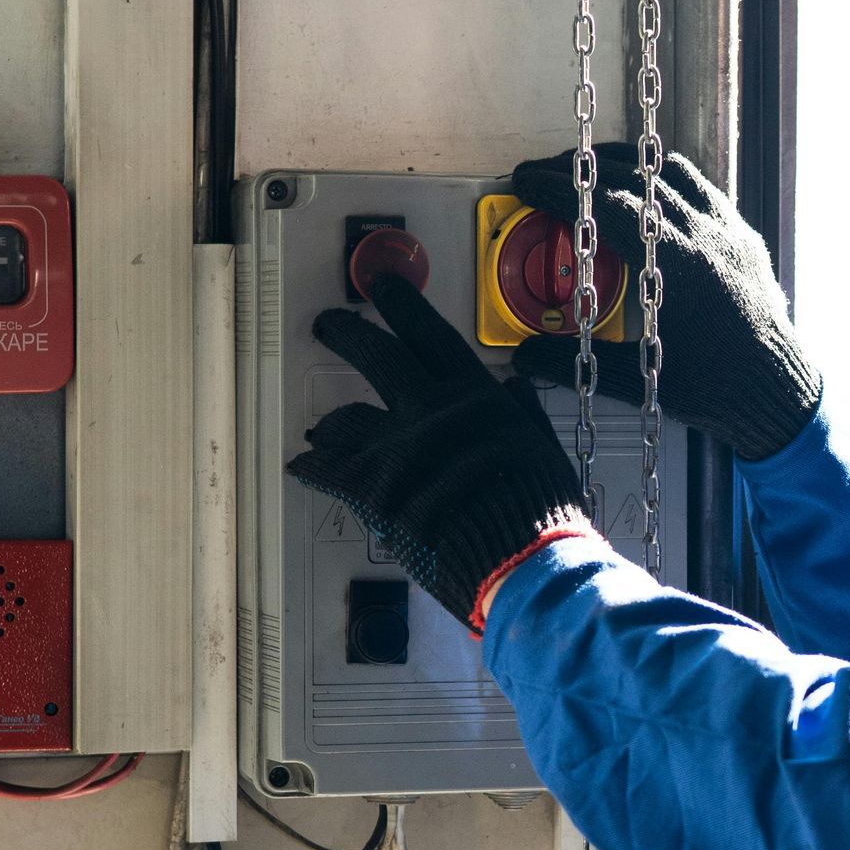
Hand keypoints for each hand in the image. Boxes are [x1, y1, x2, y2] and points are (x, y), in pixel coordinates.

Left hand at [289, 270, 588, 632]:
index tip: (384, 286)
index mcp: (476, 397)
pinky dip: (312, 467)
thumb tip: (514, 386)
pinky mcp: (370, 486)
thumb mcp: (546, 454)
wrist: (522, 564)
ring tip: (321, 429)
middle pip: (377, 356)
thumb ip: (525, 416)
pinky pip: (324, 469)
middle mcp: (431, 409)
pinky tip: (302, 466)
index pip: (431, 337)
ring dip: (331, 423)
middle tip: (329, 324)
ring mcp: (396, 446)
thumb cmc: (541, 516)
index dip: (404, 306)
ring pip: (345, 417)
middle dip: (347, 334)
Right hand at [506, 144, 822, 460]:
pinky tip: (643, 192)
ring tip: (592, 172)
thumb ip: (574, 364)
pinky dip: (664, 179)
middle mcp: (706, 236)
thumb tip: (526, 357)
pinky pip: (700, 186)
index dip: (559, 189)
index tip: (527, 182)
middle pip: (634, 177)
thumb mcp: (636, 378)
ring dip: (625, 163)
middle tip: (547, 175)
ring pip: (670, 171)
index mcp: (678, 266)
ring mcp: (728, 230)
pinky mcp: (742, 234)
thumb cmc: (716, 387)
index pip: (608, 204)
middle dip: (583, 169)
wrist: (776, 390)